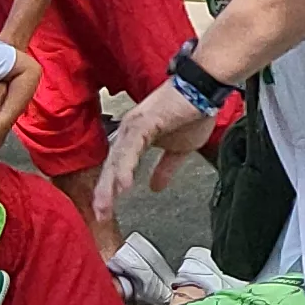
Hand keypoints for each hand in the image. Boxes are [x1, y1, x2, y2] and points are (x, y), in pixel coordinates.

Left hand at [91, 83, 209, 230]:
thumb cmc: (192, 112)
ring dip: (110, 183)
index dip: (109, 189)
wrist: (205, 88)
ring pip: (118, 158)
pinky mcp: (144, 121)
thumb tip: (156, 187)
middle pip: (112, 165)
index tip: (105, 211)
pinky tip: (124, 184)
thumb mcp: (179, 150)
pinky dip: (126, 166)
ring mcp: (134, 125)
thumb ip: (165, 168)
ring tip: (105, 205)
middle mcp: (129, 131)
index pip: (118, 167)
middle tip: (100, 215)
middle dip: (104, 192)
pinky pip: (132, 147)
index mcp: (135, 138)